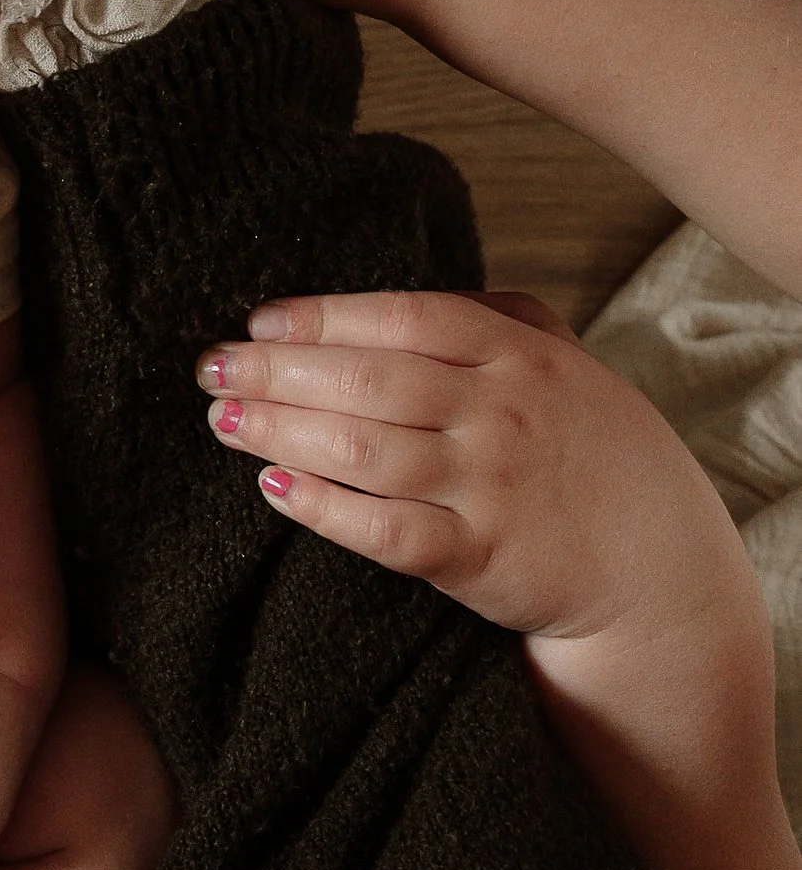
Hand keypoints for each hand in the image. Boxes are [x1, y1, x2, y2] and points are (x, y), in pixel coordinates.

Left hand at [194, 287, 760, 650]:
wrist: (657, 566)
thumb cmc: (590, 451)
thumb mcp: (563, 364)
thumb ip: (488, 319)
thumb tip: (378, 302)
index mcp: (520, 353)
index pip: (404, 316)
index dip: (323, 315)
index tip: (260, 322)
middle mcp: (505, 411)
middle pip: (368, 379)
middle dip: (277, 370)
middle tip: (211, 368)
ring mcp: (493, 486)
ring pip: (366, 450)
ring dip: (282, 432)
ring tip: (224, 421)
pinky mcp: (482, 557)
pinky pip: (387, 530)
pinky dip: (325, 510)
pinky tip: (276, 491)